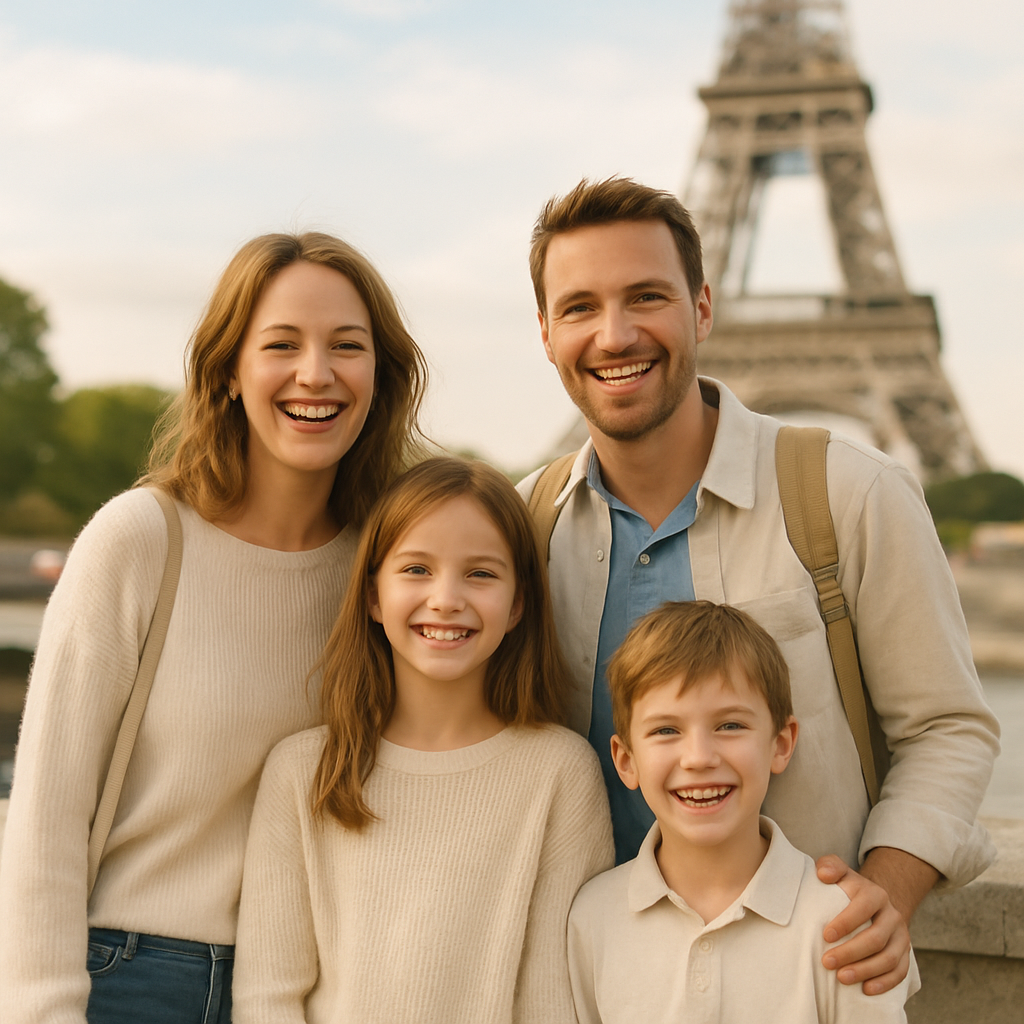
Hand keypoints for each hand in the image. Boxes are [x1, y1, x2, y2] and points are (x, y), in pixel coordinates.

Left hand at [815, 854, 910, 994]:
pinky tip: (867, 989)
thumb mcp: (839, 871)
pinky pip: (900, 972)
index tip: (826, 935)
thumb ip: (830, 866)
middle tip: (827, 962)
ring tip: (841, 978)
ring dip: (865, 971)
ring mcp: (901, 936)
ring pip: (889, 958)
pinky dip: (885, 982)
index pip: (863, 907)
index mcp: (875, 894)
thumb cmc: (848, 888)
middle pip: (876, 938)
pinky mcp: (905, 954)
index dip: (846, 922)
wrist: (875, 902)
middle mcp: (891, 915)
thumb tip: (823, 874)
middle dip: (851, 952)